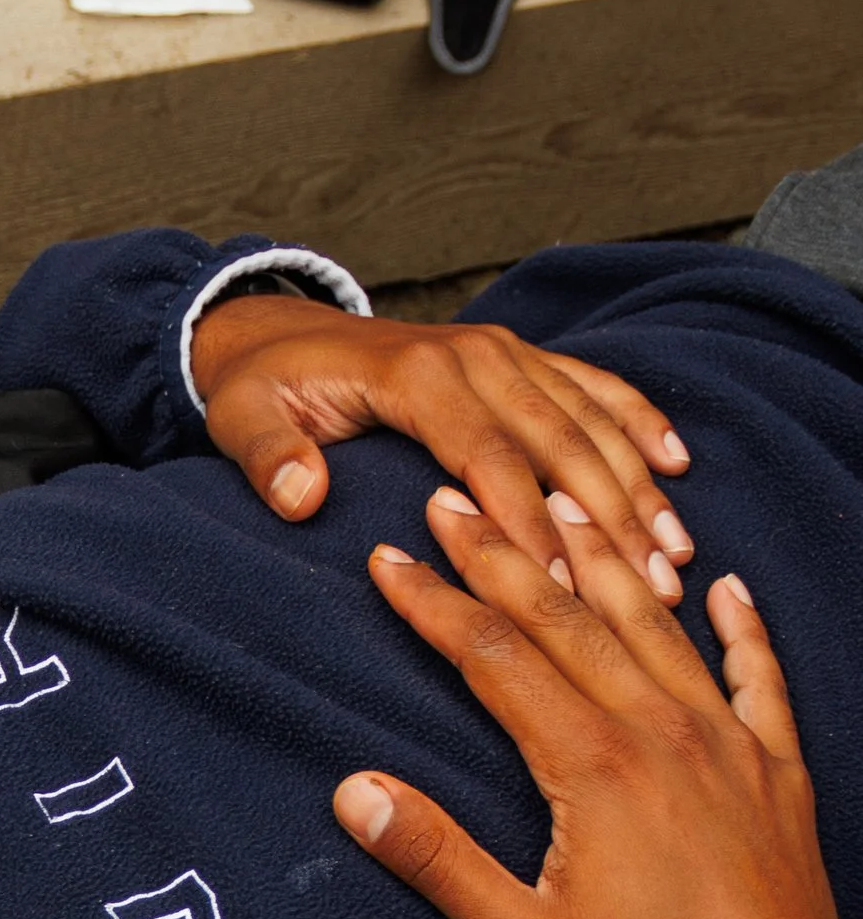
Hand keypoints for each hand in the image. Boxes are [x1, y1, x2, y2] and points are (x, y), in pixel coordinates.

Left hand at [190, 290, 696, 593]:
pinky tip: (677, 462)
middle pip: (560, 440)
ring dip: (637, 483)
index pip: (488, 458)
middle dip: (610, 516)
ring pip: (589, 418)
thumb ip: (269, 458)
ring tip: (676, 552)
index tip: (564, 586)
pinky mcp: (517, 357)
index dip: (529, 523)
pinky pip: (591, 385)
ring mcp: (503, 352)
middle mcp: (475, 355)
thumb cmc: (260, 389)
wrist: (274, 332)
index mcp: (417, 375)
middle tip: (651, 587)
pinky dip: (636, 420)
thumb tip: (302, 495)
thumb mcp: (242, 420)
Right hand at [342, 488, 862, 918]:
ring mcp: (729, 748)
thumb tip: (355, 792)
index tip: (389, 559)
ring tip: (566, 506)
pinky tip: (725, 590)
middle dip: (504, 555)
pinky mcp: (779, 777)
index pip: (497, 657)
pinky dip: (742, 630)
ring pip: (660, 630)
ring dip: (606, 565)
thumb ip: (437, 859)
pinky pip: (761, 680)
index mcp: (593, 765)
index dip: (435, 603)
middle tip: (456, 498)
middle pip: (570, 620)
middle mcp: (663, 733)